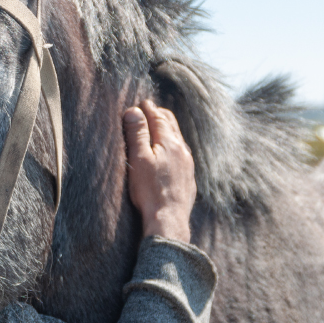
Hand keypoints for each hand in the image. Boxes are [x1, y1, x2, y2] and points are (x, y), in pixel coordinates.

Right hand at [123, 99, 196, 241]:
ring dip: (168, 130)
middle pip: (172, 125)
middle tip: (150, 110)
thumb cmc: (150, 190)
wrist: (169, 220)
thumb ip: (137, 133)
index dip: (149, 108)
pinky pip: (182, 155)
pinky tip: (170, 154)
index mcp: (169, 142)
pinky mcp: (189, 178)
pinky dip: (173, 147)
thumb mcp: (139, 159)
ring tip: (159, 128)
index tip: (142, 102)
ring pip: (178, 140)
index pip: (159, 118)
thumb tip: (134, 110)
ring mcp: (188, 165)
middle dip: (160, 115)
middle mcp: (182, 150)